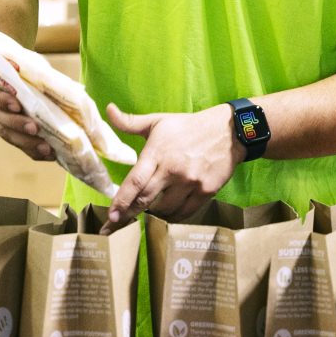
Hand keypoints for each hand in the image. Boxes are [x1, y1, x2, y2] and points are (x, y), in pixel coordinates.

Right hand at [0, 66, 55, 160]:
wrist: (15, 76)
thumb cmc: (20, 68)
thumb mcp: (23, 63)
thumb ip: (29, 70)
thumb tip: (50, 80)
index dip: (1, 100)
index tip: (17, 105)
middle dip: (17, 124)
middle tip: (35, 128)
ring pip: (7, 135)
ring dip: (27, 142)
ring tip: (46, 147)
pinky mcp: (6, 133)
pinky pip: (18, 145)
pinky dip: (33, 151)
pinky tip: (48, 154)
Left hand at [100, 103, 244, 233]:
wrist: (227, 132)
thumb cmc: (187, 126)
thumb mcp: (157, 120)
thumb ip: (130, 122)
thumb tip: (108, 109)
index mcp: (157, 152)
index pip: (136, 180)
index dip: (122, 200)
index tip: (111, 215)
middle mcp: (172, 169)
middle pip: (146, 199)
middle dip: (129, 214)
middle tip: (115, 227)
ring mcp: (190, 182)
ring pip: (165, 209)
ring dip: (152, 215)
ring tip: (144, 213)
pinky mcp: (206, 192)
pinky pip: (185, 213)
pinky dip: (172, 216)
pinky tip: (165, 213)